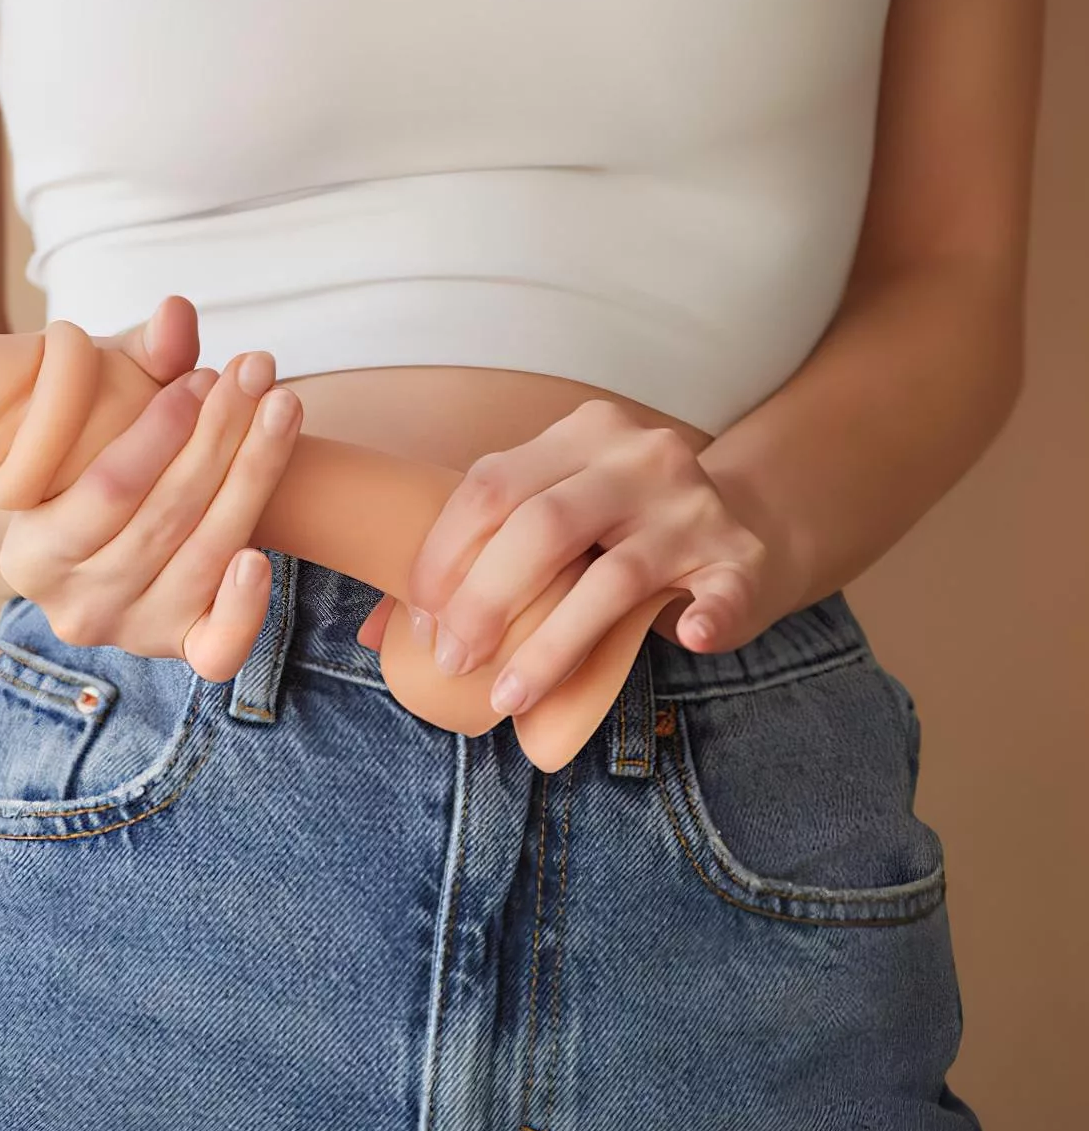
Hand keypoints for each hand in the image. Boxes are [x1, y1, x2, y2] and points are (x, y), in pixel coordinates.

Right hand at [0, 298, 302, 681]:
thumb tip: (178, 315)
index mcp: (30, 555)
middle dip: (220, 438)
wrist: (105, 535)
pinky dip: (246, 607)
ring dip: (252, 479)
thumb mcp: (100, 409)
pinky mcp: (185, 650)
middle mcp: (77, 608)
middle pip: (166, 521)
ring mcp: (134, 636)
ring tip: (283, 411)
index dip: (165, 430)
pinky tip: (263, 553)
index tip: (207, 375)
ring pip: (204, 558)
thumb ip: (138, 363)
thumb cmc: (98, 459)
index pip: (109, 488)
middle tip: (257, 375)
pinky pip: (220, 648)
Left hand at [358, 399, 807, 720]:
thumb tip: (381, 632)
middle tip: (454, 662)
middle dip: (485, 602)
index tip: (422, 618)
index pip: (493, 483)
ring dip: (552, 646)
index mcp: (583, 434)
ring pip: (613, 577)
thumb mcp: (561, 512)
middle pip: (543, 526)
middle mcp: (640, 457)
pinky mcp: (743, 558)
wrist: (749, 520)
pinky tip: (688, 641)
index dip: (446, 554)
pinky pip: (723, 592)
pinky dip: (706, 618)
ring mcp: (695, 507)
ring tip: (509, 696)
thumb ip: (487, 551)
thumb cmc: (626, 527)